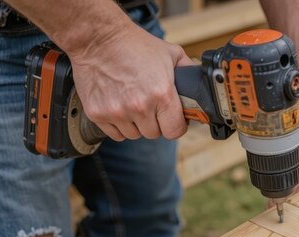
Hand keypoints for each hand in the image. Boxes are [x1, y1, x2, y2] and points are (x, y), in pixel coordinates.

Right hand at [68, 24, 193, 140]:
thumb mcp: (171, 53)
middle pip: (154, 134)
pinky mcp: (97, 114)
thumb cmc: (134, 45)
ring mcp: (116, 111)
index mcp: (161, 94)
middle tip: (149, 105)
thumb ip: (189, 71)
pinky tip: (118, 105)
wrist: (97, 38)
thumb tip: (202, 85)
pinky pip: (115, 134)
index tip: (172, 118)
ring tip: (132, 102)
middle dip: (155, 122)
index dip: (175, 125)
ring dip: (136, 124)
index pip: (175, 131)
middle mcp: (140, 106)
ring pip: (134, 135)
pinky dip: (118, 125)